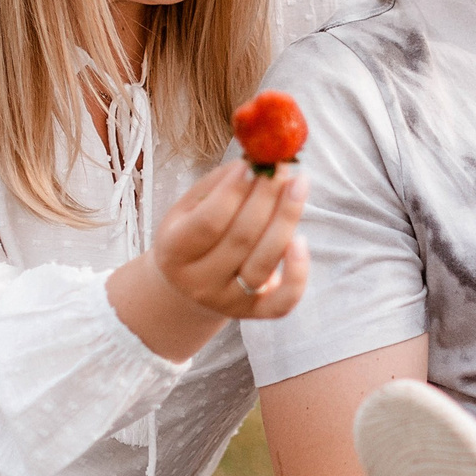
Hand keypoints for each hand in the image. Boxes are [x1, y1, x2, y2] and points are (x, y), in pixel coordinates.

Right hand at [109, 162, 311, 361]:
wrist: (187, 285)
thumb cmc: (191, 234)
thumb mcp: (188, 208)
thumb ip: (216, 185)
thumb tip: (253, 161)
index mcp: (173, 253)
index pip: (208, 222)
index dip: (233, 191)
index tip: (252, 162)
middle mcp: (199, 283)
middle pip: (241, 239)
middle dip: (266, 197)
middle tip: (283, 166)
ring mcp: (228, 302)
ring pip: (264, 263)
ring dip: (286, 220)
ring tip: (299, 184)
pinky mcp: (254, 314)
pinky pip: (283, 301)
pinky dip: (298, 273)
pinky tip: (302, 240)